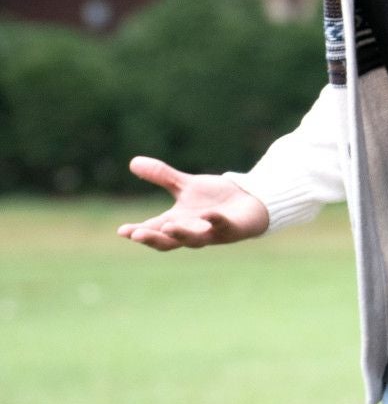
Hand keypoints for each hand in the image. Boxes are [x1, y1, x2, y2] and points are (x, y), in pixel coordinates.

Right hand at [116, 156, 269, 249]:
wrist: (249, 202)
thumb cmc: (214, 199)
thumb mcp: (186, 186)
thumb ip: (162, 176)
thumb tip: (133, 162)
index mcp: (177, 222)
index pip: (153, 229)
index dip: (137, 232)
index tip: (122, 230)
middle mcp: (191, 231)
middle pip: (169, 241)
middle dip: (153, 238)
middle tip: (137, 234)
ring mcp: (211, 231)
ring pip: (194, 239)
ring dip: (181, 233)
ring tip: (168, 226)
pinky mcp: (232, 228)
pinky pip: (223, 226)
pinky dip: (215, 221)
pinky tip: (208, 215)